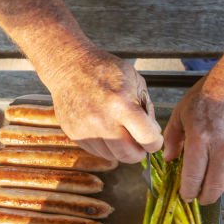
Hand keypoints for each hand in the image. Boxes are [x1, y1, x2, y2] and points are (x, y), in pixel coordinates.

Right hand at [42, 48, 162, 162]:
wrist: (69, 67)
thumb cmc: (104, 70)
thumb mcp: (134, 79)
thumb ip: (146, 108)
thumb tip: (152, 133)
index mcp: (121, 104)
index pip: (147, 139)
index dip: (155, 143)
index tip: (154, 139)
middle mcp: (102, 121)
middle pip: (130, 156)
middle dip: (140, 151)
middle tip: (140, 142)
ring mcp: (86, 130)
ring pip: (113, 156)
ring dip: (121, 149)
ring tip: (120, 131)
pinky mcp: (75, 135)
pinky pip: (97, 152)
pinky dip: (106, 146)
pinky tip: (105, 129)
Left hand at [163, 67, 223, 203]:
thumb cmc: (209, 95)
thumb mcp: (181, 112)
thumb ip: (173, 138)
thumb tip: (170, 159)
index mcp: (200, 141)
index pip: (193, 180)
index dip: (188, 193)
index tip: (187, 195)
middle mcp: (223, 150)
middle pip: (214, 189)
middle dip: (205, 197)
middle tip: (201, 195)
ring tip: (219, 180)